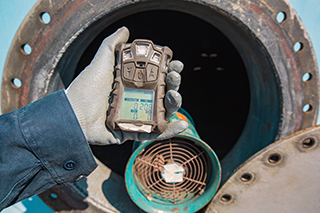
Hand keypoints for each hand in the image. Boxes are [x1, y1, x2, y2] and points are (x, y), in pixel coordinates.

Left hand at [65, 27, 186, 144]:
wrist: (73, 116)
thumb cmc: (85, 89)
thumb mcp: (100, 62)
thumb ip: (111, 45)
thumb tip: (125, 30)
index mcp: (130, 83)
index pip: (155, 76)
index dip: (167, 70)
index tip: (175, 65)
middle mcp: (135, 99)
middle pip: (162, 93)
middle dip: (173, 85)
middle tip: (174, 78)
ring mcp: (135, 116)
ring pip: (162, 112)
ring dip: (174, 104)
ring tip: (175, 96)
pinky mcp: (133, 132)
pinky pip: (154, 133)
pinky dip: (170, 131)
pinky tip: (182, 126)